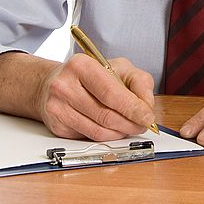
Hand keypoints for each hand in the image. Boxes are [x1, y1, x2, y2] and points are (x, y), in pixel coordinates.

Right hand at [36, 53, 155, 139]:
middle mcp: (65, 86)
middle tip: (143, 124)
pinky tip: (114, 128)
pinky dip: (107, 136)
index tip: (148, 118)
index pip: (111, 93)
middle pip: (105, 115)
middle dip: (131, 123)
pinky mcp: (57, 126)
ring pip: (98, 131)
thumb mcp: (119, 67)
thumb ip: (139, 82)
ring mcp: (58, 107)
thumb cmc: (91, 74)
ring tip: (131, 126)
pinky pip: (89, 137)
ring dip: (121, 132)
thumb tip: (147, 106)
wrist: (55, 82)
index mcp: (81, 66)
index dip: (133, 108)